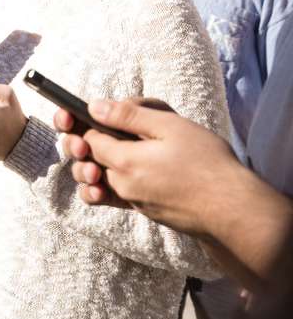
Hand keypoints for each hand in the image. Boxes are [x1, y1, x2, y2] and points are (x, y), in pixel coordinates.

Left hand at [57, 98, 234, 236]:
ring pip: (98, 177)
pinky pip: (112, 196)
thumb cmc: (208, 164)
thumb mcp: (170, 127)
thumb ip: (128, 116)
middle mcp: (121, 184)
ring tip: (116, 147)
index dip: (85, 123)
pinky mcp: (142, 211)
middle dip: (86, 141)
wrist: (234, 211)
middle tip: (101, 127)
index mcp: (124, 161)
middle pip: (89, 158)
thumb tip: (93, 107)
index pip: (87, 138)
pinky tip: (119, 173)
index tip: (92, 113)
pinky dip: (106, 184)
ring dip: (96, 161)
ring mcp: (131, 200)